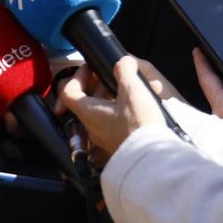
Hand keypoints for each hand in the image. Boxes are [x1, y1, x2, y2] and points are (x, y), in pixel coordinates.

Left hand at [57, 56, 174, 160]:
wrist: (153, 159)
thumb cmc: (140, 126)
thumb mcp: (133, 91)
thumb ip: (125, 72)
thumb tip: (122, 62)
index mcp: (88, 112)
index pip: (68, 91)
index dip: (78, 76)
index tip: (92, 69)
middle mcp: (90, 127)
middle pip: (84, 100)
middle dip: (98, 85)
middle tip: (114, 78)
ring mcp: (101, 138)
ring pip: (98, 112)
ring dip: (109, 98)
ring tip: (129, 92)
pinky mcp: (114, 145)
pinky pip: (109, 123)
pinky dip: (117, 111)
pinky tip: (135, 108)